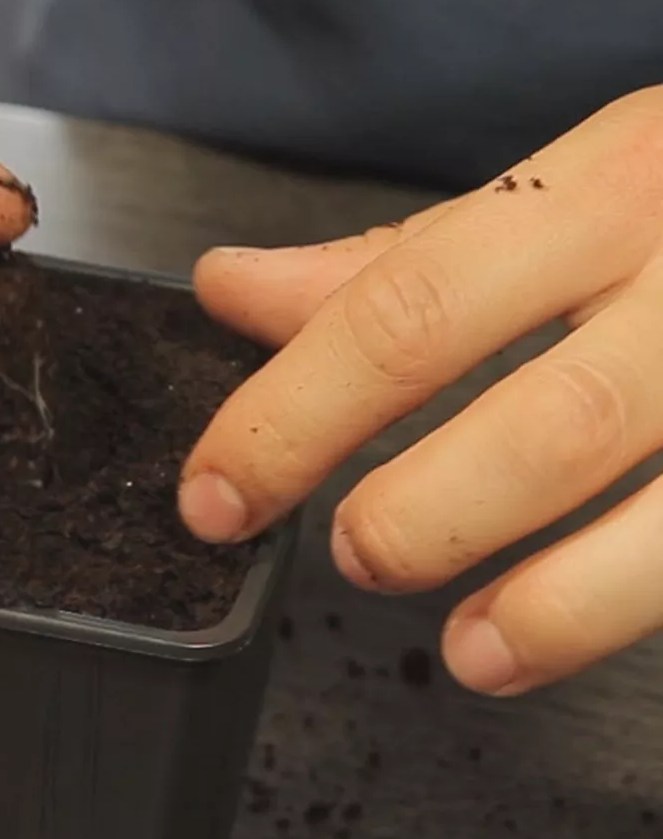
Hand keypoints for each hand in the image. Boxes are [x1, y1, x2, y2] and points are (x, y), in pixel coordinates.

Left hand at [179, 87, 662, 694]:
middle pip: (550, 424)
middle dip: (425, 515)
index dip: (292, 417)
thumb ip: (400, 260)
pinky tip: (567, 647)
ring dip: (554, 603)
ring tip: (468, 646)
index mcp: (607, 191)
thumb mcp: (562, 191)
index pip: (407, 309)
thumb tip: (233, 290)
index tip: (216, 494)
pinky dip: (632, 607)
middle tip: (354, 553)